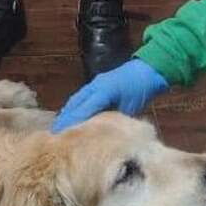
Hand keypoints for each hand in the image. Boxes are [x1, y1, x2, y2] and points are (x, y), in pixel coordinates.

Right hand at [51, 59, 168, 132]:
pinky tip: (71, 118)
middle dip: (64, 119)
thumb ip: (115, 119)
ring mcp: (94, 84)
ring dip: (67, 114)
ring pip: (75, 100)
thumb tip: (102, 135)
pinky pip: (81, 98)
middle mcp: (94, 86)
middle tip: (55, 135)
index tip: (62, 136)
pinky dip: (74, 108)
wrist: (149, 69)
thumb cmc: (142, 89)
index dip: (71, 123)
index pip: (82, 110)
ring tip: (59, 128)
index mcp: (102, 91)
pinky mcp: (97, 85)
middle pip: (74, 104)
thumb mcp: (130, 107)